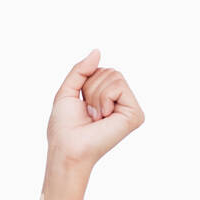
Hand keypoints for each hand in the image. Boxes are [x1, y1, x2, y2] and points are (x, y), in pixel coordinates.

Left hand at [47, 49, 144, 170]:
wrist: (67, 148)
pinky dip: (104, 99)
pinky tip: (102, 117)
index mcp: (107, 98)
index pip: (102, 70)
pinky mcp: (135, 114)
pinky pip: (118, 87)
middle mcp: (121, 102)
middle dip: (91, 88)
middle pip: (110, 71)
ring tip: (94, 116)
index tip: (82, 105)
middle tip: (88, 112)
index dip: (86, 82)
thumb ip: (81, 70)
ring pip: (114, 76)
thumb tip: (97, 51)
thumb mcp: (67, 92)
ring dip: (96, 95)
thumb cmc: (64, 127)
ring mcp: (130, 108)